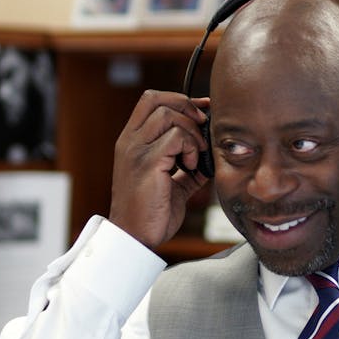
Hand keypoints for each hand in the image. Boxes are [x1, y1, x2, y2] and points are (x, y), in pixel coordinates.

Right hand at [108, 90, 209, 248]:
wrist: (136, 238)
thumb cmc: (151, 213)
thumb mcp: (172, 183)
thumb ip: (186, 166)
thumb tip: (208, 155)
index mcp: (131, 142)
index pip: (150, 100)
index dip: (179, 99)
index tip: (202, 110)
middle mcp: (129, 142)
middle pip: (157, 99)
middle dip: (187, 108)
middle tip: (202, 129)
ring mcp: (136, 151)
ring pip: (168, 115)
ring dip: (192, 131)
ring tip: (195, 156)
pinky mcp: (147, 163)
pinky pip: (176, 137)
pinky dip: (191, 147)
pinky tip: (191, 166)